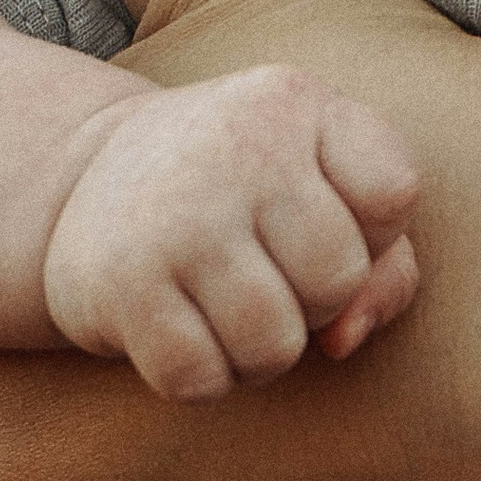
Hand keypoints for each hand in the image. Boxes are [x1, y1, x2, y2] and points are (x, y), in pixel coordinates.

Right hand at [41, 66, 419, 398]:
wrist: (86, 182)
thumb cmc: (237, 197)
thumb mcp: (318, 189)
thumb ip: (382, 263)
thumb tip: (346, 341)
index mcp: (291, 102)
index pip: (393, 193)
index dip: (372, 236)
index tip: (318, 222)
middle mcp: (235, 145)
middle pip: (338, 280)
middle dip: (314, 304)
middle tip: (264, 275)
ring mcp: (175, 215)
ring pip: (275, 345)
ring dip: (259, 354)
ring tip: (224, 309)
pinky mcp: (121, 282)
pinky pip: (201, 378)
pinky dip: (200, 376)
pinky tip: (178, 327)